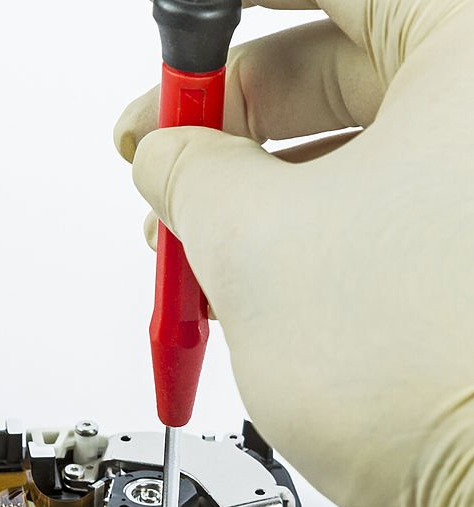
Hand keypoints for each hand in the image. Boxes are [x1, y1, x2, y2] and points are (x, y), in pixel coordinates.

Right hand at [115, 0, 473, 506]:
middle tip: (161, 153)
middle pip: (339, 58)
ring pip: (355, 141)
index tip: (180, 29)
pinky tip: (254, 270)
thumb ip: (187, 172)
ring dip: (256, 182)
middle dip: (226, 111)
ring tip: (190, 235)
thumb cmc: (431, 374)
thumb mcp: (253, 243)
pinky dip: (308, 227)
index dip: (224, 11)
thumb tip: (164, 159)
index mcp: (472, 48)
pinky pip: (382, 204)